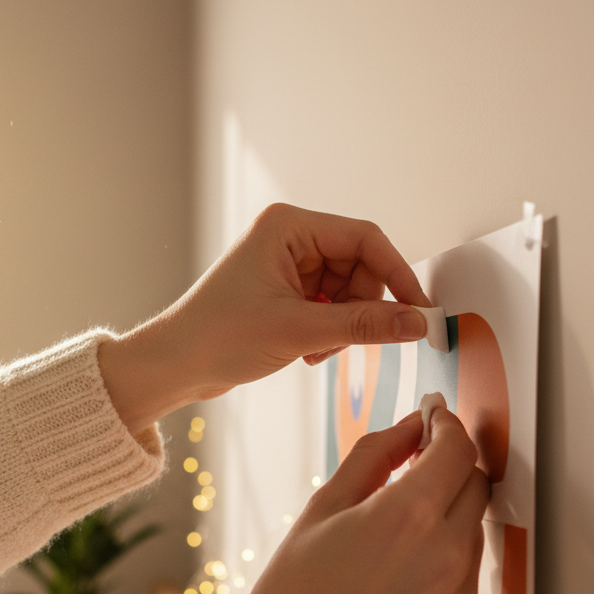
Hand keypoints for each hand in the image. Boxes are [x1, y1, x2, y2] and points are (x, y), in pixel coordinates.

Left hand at [99, 204, 431, 432]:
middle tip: (344, 341)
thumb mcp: (299, 331)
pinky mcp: (280, 293)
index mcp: (287, 226)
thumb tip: (417, 323)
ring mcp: (283, 266)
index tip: (420, 312)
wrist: (173, 367)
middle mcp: (287, 239)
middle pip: (358, 267)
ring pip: (345, 292)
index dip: (397, 276)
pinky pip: (327, 307)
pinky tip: (304, 352)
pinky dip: (326, 332)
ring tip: (314, 351)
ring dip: (342, 326)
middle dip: (360, 308)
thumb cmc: (217, 338)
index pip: (365, 239)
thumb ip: (363, 325)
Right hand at [201, 407, 489, 593]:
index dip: (447, 422)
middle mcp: (447, 554)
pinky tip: (399, 569)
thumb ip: (375, 455)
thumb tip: (412, 425)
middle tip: (415, 462)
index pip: (457, 447)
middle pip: (476, 483)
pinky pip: (468, 575)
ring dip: (448, 512)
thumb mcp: (323, 507)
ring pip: (474, 529)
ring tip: (395, 527)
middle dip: (450, 463)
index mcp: (408, 515)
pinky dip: (445, 557)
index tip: (434, 415)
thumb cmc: (293, 592)